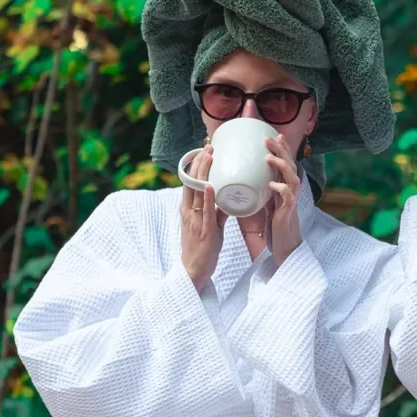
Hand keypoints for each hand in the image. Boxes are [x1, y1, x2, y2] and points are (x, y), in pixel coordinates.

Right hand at [181, 145, 226, 290]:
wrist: (195, 271)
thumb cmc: (203, 248)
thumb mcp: (210, 224)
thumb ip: (217, 210)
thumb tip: (228, 197)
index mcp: (188, 209)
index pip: (190, 181)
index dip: (195, 165)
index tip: (203, 149)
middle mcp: (189, 211)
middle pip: (192, 181)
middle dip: (199, 162)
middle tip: (209, 145)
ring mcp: (195, 220)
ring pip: (196, 192)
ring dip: (203, 172)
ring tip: (209, 156)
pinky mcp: (204, 231)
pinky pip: (206, 212)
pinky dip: (207, 197)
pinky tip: (210, 185)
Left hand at [265, 134, 302, 266]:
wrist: (284, 247)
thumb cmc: (276, 226)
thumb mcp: (268, 204)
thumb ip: (264, 191)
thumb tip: (248, 178)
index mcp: (284, 188)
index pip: (285, 164)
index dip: (281, 150)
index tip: (273, 135)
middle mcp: (290, 192)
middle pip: (290, 166)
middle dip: (281, 151)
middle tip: (269, 138)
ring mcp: (291, 202)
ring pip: (292, 178)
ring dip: (281, 166)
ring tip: (268, 157)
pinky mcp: (288, 213)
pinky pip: (287, 198)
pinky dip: (281, 189)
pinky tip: (272, 184)